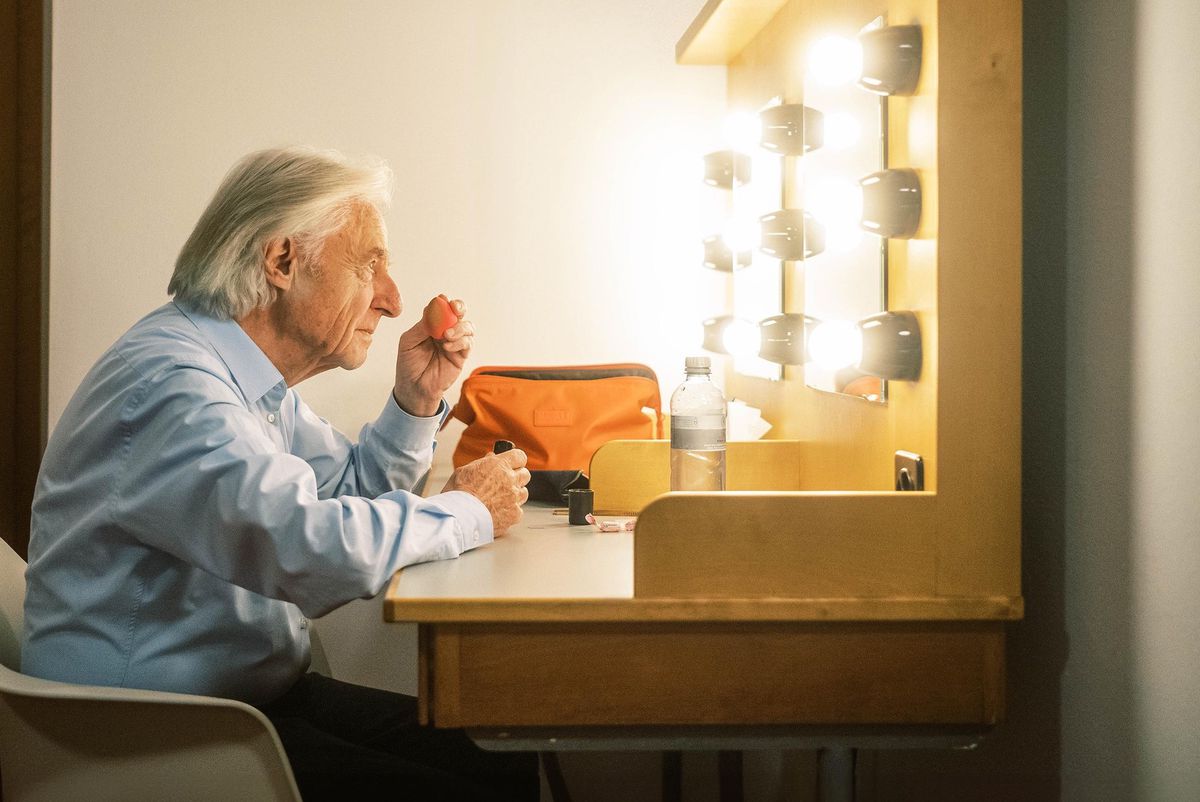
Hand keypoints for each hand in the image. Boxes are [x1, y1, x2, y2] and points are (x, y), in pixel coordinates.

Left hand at [392, 297, 474, 416]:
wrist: (414, 387)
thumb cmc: (409, 364)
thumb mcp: (409, 341)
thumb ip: (422, 326)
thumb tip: (434, 310)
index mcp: (432, 324)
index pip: (442, 307)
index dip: (444, 302)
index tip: (442, 300)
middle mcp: (446, 331)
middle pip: (459, 313)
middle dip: (459, 307)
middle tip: (455, 309)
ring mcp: (455, 342)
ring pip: (468, 326)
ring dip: (459, 327)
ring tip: (446, 335)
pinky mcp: (462, 356)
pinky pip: (468, 343)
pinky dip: (460, 341)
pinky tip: (447, 347)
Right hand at [441, 449, 530, 535]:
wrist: (459, 517)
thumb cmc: (458, 494)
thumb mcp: (466, 470)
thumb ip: (483, 462)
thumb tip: (492, 456)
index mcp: (499, 465)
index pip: (519, 456)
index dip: (515, 461)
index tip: (512, 464)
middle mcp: (510, 479)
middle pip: (525, 474)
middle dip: (516, 477)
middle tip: (504, 483)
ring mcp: (514, 498)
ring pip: (523, 493)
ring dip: (515, 494)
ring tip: (499, 499)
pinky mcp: (514, 514)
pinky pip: (518, 510)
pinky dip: (510, 511)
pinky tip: (498, 512)